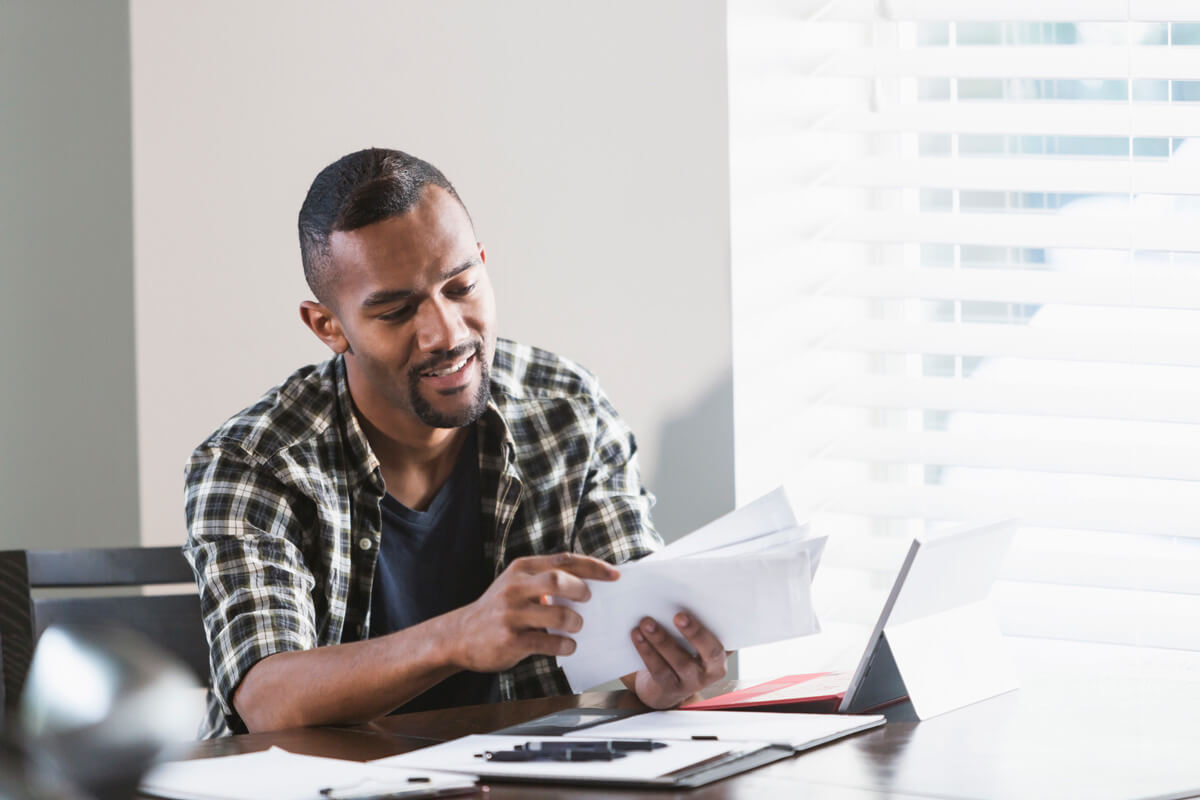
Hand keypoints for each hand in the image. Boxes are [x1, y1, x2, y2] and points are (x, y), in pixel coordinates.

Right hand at [446, 553, 617, 672]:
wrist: (460, 635)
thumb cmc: (498, 609)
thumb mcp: (516, 584)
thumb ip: (544, 579)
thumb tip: (588, 584)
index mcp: (521, 569)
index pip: (564, 560)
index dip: (594, 567)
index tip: (615, 574)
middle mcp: (515, 587)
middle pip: (559, 579)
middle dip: (581, 590)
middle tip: (589, 600)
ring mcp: (511, 613)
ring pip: (558, 613)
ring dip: (575, 622)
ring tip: (576, 627)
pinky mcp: (510, 639)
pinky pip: (548, 641)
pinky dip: (565, 644)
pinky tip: (567, 645)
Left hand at [627, 612, 726, 708]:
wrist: (665, 688)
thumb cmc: (683, 654)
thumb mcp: (694, 644)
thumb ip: (695, 626)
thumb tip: (684, 597)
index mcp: (720, 656)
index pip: (721, 643)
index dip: (709, 629)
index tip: (694, 613)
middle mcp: (710, 672)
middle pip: (709, 653)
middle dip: (695, 633)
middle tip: (679, 616)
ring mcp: (690, 683)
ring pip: (680, 661)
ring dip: (662, 640)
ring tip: (647, 622)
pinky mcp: (669, 688)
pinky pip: (658, 669)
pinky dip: (646, 650)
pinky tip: (637, 634)